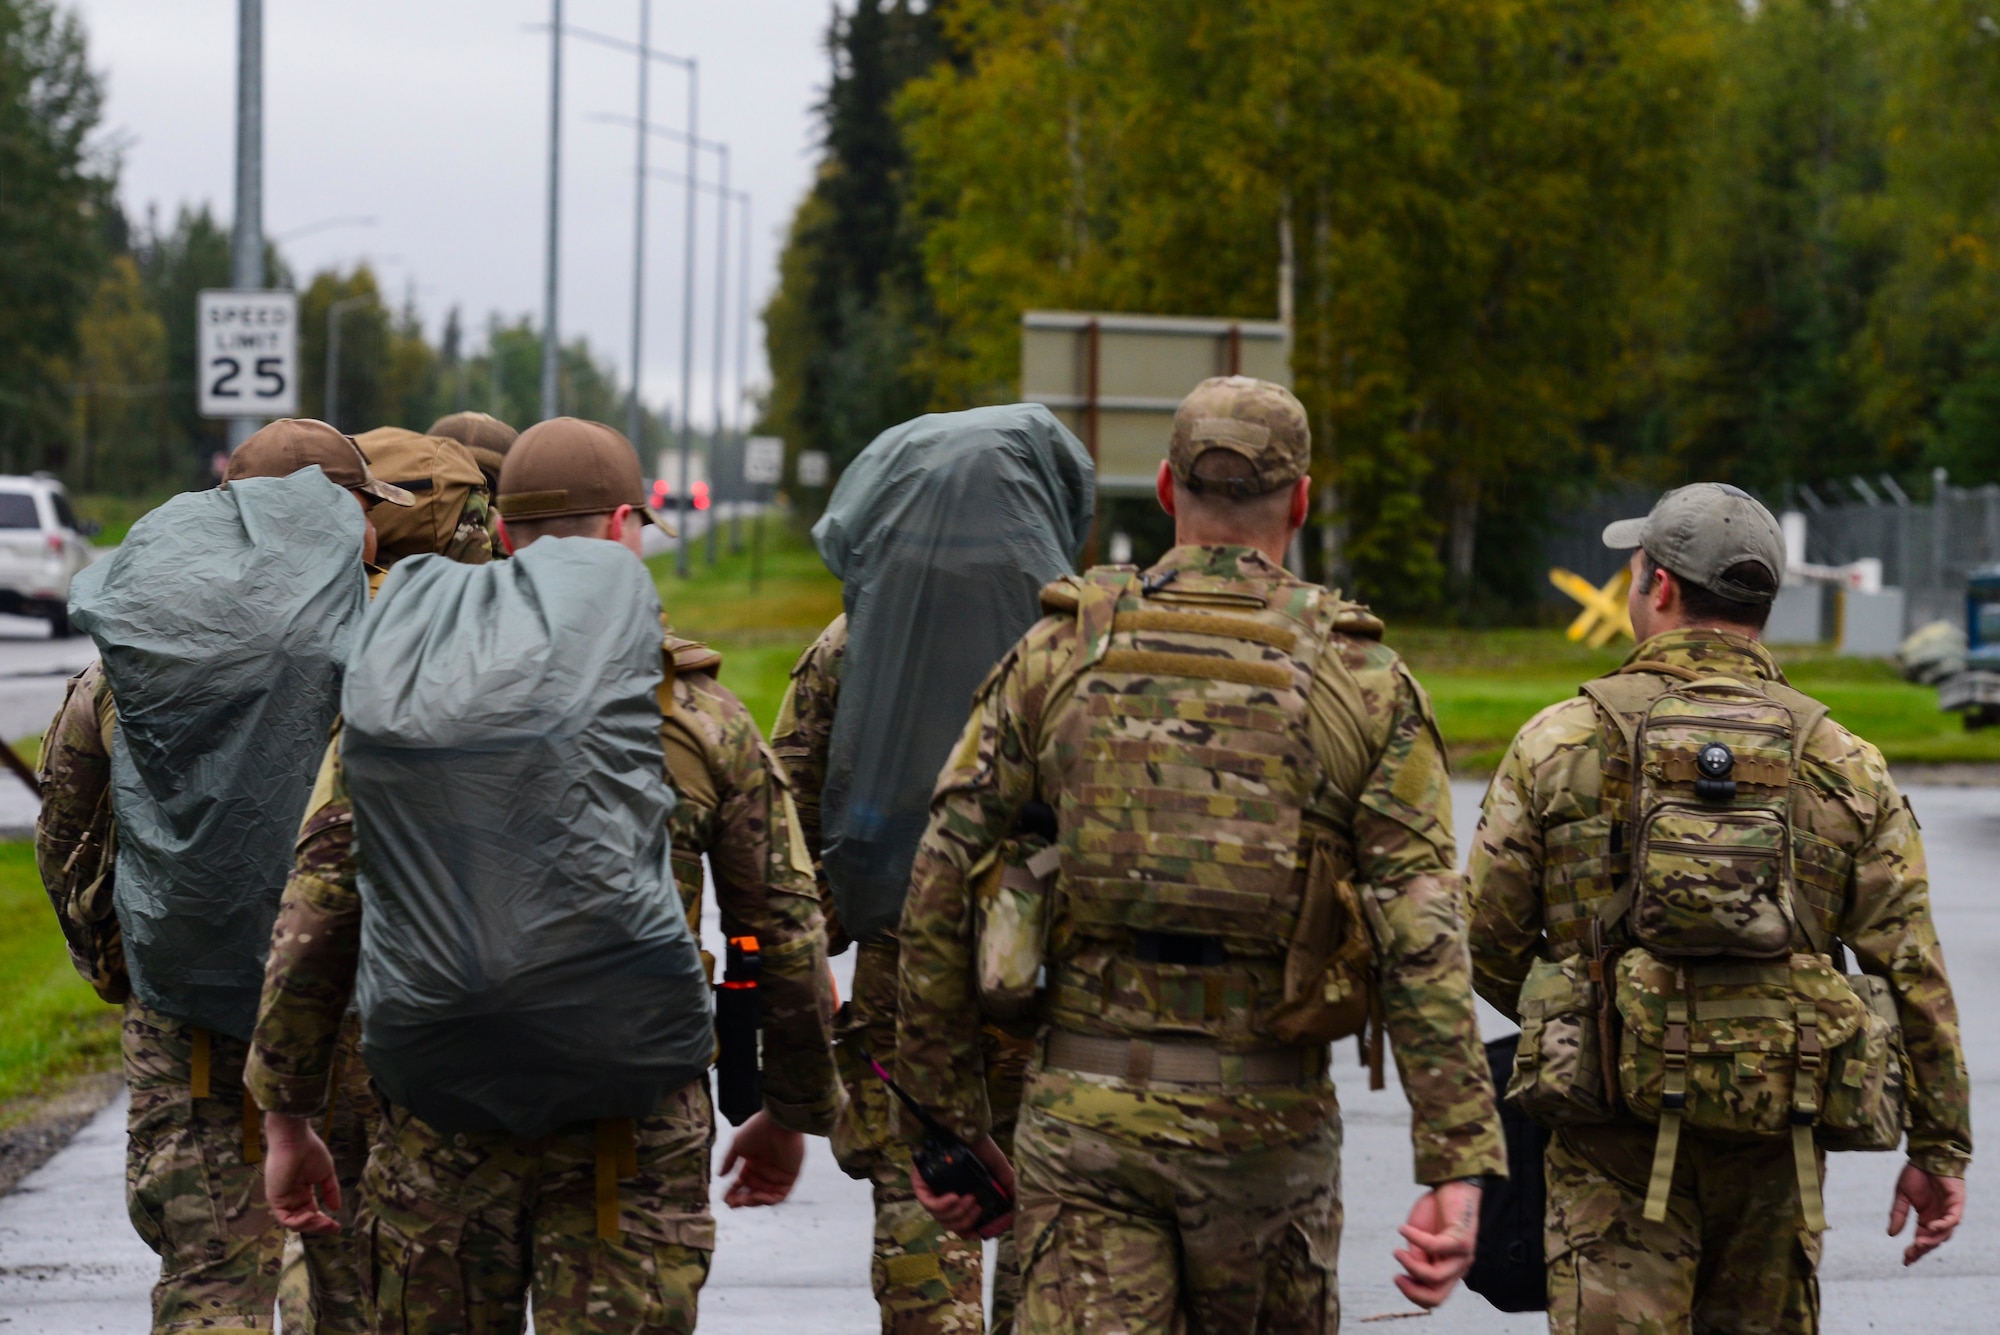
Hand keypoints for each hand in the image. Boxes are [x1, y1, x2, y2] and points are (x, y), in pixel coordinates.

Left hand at [263, 1112, 340, 1234]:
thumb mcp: (325, 1174)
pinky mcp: (275, 1199)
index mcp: (302, 1192)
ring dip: (311, 1226)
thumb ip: (330, 1191)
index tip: (338, 1226)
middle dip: (319, 1227)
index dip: (324, 1221)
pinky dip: (299, 1222)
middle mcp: (292, 1198)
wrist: (295, 1140)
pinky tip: (312, 1216)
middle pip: (304, 1221)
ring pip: (295, 1223)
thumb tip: (336, 1208)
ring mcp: (283, 1200)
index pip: (312, 1212)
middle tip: (334, 1228)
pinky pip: (285, 1218)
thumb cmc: (310, 1151)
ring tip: (326, 1223)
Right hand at [720, 1111, 805, 1207]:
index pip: (741, 1184)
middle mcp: (764, 1172)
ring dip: (752, 1202)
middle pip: (751, 1194)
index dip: (732, 1192)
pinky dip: (768, 1200)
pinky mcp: (789, 1178)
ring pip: (763, 1198)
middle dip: (740, 1201)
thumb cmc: (756, 1130)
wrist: (777, 1123)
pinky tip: (757, 1195)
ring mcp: (777, 1176)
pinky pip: (779, 1196)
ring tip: (743, 1200)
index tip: (725, 1198)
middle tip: (731, 1203)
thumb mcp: (737, 1145)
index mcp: (752, 1164)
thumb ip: (729, 1161)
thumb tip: (719, 1175)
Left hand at [910, 1133, 1014, 1240]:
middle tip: (977, 1207)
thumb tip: (1016, 1203)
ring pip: (941, 1218)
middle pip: (952, 1225)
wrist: (960, 1125)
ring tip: (969, 1199)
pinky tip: (955, 1197)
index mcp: (963, 1194)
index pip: (962, 1224)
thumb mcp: (996, 1165)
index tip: (980, 1233)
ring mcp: (932, 1191)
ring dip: (958, 1213)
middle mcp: (946, 1195)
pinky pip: (930, 1205)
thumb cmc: (976, 1144)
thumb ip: (1006, 1183)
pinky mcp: (920, 1185)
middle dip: (966, 1221)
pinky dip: (944, 1205)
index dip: (971, 1232)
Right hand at [1393, 1179, 1480, 1307]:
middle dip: (1412, 1292)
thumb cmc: (1435, 1212)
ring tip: (1397, 1251)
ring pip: (1435, 1277)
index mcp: (1449, 1271)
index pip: (1433, 1298)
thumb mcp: (1420, 1240)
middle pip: (1437, 1298)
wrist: (1453, 1185)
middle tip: (1396, 1277)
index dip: (1413, 1294)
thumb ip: (1417, 1258)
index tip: (1397, 1277)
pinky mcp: (1461, 1239)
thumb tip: (1410, 1275)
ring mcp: (1463, 1255)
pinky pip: (1435, 1247)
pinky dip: (1415, 1239)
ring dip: (1411, 1266)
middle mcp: (1459, 1268)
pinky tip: (1403, 1229)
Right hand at [1889, 1163, 1964, 1265]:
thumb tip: (1891, 1235)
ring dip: (1932, 1240)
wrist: (1927, 1154)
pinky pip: (1953, 1219)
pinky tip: (1930, 1227)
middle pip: (1934, 1241)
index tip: (1905, 1261)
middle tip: (1910, 1254)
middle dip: (1922, 1249)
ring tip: (1919, 1244)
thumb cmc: (1916, 1173)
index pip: (1922, 1239)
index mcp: (1926, 1218)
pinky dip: (1943, 1225)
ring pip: (1945, 1234)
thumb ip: (1898, 1214)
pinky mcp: (1957, 1203)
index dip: (1915, 1252)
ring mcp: (1949, 1212)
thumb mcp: (1902, 1195)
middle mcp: (1939, 1218)